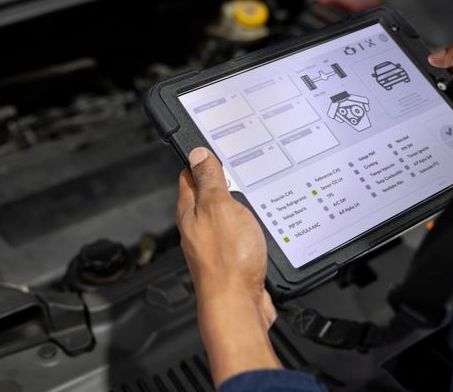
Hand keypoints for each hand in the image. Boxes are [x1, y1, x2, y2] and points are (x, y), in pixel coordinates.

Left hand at [176, 147, 280, 385]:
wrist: (238, 305)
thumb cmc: (226, 260)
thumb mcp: (218, 208)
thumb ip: (209, 181)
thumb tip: (198, 155)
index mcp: (190, 211)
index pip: (190, 176)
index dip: (201, 159)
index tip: (214, 147)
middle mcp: (199, 227)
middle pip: (209, 195)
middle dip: (223, 180)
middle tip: (240, 165)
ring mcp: (216, 243)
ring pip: (227, 214)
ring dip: (240, 203)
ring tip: (255, 189)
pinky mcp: (233, 258)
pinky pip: (240, 233)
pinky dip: (250, 224)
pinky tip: (262, 221)